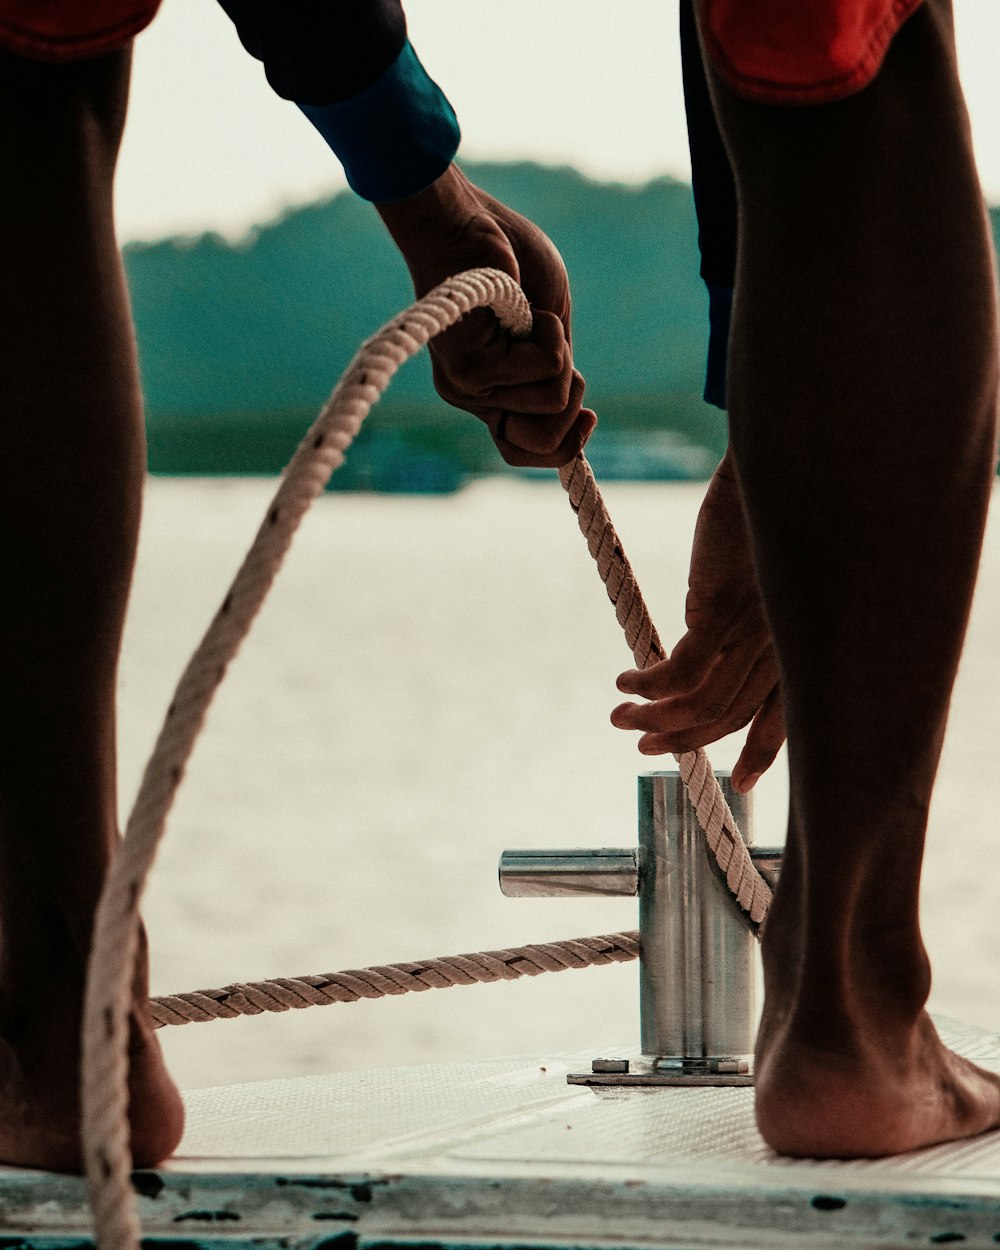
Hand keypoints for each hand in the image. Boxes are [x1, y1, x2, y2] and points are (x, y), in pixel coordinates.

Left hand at [376, 164, 594, 466]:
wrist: (462, 220)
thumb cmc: (507, 261)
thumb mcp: (549, 327)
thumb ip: (558, 373)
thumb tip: (582, 421)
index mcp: (489, 393)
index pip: (524, 452)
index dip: (565, 446)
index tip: (589, 415)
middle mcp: (473, 397)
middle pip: (542, 444)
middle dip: (573, 402)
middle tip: (556, 350)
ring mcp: (468, 388)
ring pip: (550, 405)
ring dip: (561, 357)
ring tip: (534, 318)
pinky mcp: (471, 370)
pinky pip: (543, 372)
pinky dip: (550, 335)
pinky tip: (523, 306)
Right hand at [610, 451, 784, 790]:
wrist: (780, 465)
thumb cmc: (774, 518)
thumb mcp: (765, 577)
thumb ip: (741, 616)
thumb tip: (694, 633)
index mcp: (803, 646)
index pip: (787, 720)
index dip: (761, 755)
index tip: (742, 785)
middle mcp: (787, 648)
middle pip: (730, 717)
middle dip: (683, 741)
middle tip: (646, 750)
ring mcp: (756, 632)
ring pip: (702, 702)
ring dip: (655, 718)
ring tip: (621, 718)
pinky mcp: (724, 610)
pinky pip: (680, 669)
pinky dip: (649, 684)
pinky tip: (627, 681)